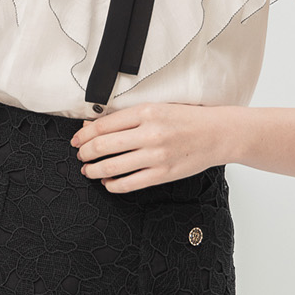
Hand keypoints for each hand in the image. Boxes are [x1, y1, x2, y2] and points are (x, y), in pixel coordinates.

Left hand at [70, 102, 224, 191]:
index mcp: (146, 112)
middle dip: (85, 153)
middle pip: (103, 146)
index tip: (77, 140)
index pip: (103, 125)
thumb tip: (93, 126)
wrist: (217, 133)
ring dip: (94, 170)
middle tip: (80, 155)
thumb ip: (126, 117)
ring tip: (89, 170)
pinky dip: (113, 185)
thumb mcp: (156, 108)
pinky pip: (130, 183)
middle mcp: (150, 133)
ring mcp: (156, 155)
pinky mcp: (163, 174)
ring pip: (112, 167)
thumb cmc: (187, 118)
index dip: (84, 135)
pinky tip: (108, 182)